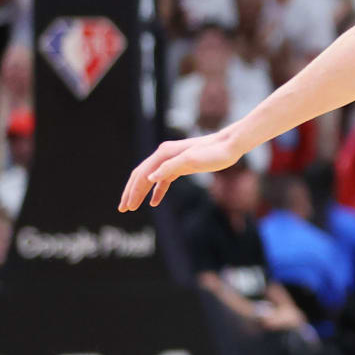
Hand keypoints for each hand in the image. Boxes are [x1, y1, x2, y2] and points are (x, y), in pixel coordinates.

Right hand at [119, 130, 246, 210]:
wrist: (231, 145)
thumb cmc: (214, 152)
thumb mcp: (192, 160)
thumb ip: (170, 168)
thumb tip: (149, 178)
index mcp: (164, 153)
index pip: (141, 175)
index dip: (132, 191)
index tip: (126, 206)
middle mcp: (165, 155)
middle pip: (141, 176)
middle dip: (131, 193)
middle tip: (123, 209)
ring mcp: (173, 161)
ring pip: (151, 179)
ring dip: (141, 193)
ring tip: (133, 206)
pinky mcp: (182, 166)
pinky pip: (164, 180)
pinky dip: (157, 191)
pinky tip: (154, 202)